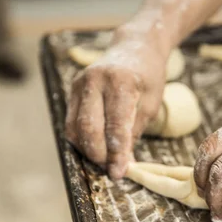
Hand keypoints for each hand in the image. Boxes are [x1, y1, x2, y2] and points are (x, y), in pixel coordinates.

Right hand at [65, 30, 167, 178]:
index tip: (119, 173)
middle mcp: (95, 80)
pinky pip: (71, 122)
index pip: (115, 125)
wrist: (134, 48)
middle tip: (112, 170)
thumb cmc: (148, 77)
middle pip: (89, 128)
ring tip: (106, 160)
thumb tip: (122, 163)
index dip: (116, 153)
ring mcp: (80, 83)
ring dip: (88, 150)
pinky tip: (95, 147)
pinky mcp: (73, 89)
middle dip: (99, 155)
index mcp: (120, 81)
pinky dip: (81, 140)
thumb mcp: (150, 104)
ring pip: (75, 128)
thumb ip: (133, 132)